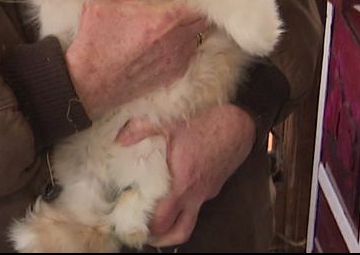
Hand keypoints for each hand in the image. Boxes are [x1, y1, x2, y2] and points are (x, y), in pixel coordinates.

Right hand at [65, 0, 206, 118]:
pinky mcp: (174, 74)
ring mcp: (177, 58)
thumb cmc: (95, 40)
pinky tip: (167, 40)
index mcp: (163, 18)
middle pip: (203, 18)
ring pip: (197, 35)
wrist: (90, 82)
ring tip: (176, 19)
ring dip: (190, 26)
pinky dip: (183, 44)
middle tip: (185, 0)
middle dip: (197, 7)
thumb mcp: (104, 2)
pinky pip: (189, 53)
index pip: (198, 0)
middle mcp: (176, 38)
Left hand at [117, 103, 254, 246]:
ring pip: (189, 225)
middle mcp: (194, 195)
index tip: (130, 225)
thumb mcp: (170, 122)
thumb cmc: (206, 123)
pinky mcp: (212, 188)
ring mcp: (205, 194)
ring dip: (172, 231)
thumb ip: (142, 130)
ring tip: (156, 227)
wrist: (239, 124)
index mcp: (181, 183)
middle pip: (177, 232)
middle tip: (142, 232)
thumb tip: (120, 139)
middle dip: (158, 236)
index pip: (162, 220)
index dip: (146, 228)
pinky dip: (182, 209)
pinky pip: (196, 207)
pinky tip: (173, 197)